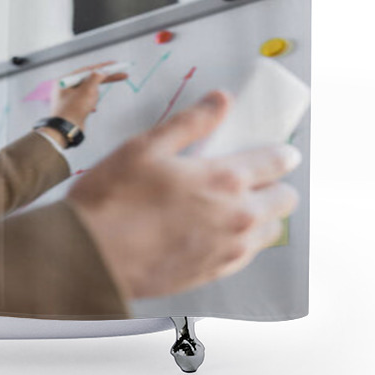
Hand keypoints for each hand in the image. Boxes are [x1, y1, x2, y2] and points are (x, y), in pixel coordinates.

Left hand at [48, 60, 128, 129]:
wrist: (65, 131)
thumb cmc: (73, 110)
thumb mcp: (87, 91)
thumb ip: (96, 78)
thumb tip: (103, 70)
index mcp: (66, 79)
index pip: (88, 69)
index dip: (103, 66)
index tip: (115, 64)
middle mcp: (66, 86)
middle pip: (90, 79)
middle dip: (104, 81)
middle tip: (123, 76)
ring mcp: (70, 97)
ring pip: (90, 92)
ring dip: (94, 97)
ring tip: (90, 105)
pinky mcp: (74, 107)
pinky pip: (87, 101)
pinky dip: (91, 104)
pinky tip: (91, 110)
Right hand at [65, 90, 300, 300]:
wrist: (90, 258)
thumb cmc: (113, 199)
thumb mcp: (147, 146)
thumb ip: (191, 122)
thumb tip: (221, 100)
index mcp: (224, 180)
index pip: (274, 163)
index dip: (282, 155)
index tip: (284, 153)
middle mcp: (236, 217)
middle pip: (283, 201)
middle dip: (277, 185)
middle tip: (259, 177)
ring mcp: (227, 250)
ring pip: (269, 231)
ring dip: (263, 215)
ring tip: (237, 203)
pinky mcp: (213, 273)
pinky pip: (246, 255)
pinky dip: (243, 240)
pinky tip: (219, 230)